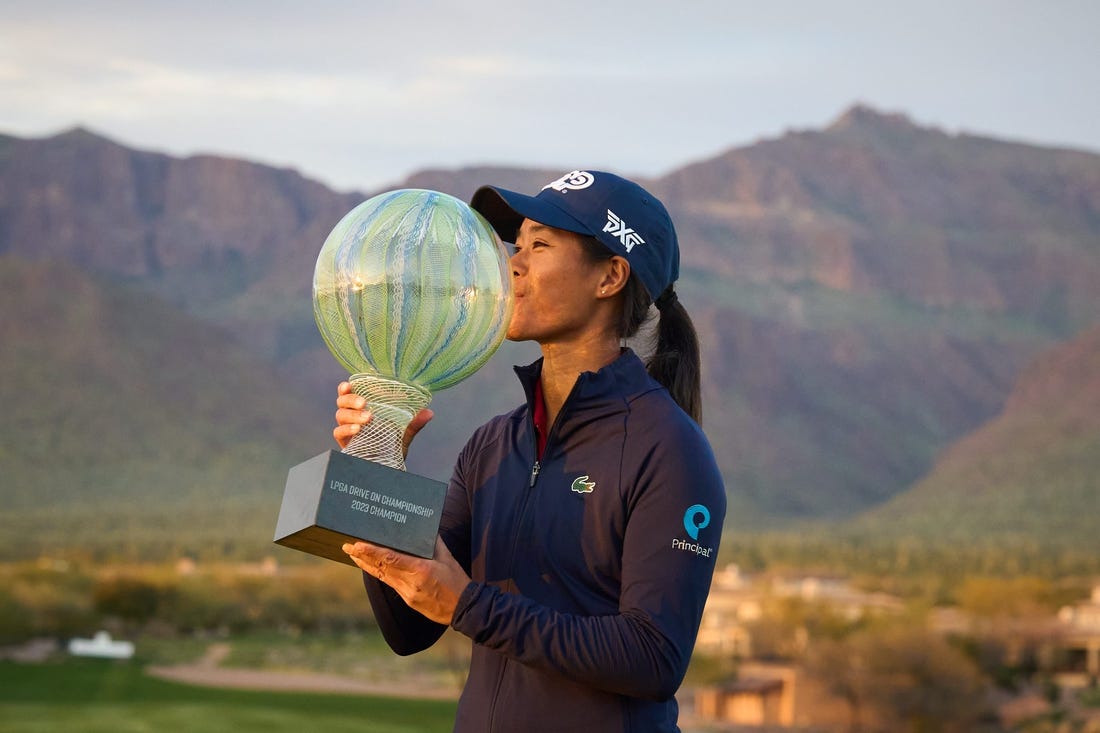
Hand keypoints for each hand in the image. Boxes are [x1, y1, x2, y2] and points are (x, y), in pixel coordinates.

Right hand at [333, 381, 432, 455]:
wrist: (387, 469)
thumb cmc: (391, 447)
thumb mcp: (404, 435)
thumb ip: (413, 424)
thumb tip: (429, 412)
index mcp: (362, 409)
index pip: (349, 394)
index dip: (345, 388)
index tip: (349, 384)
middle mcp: (352, 417)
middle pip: (342, 402)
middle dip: (351, 400)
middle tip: (364, 403)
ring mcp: (347, 430)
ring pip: (340, 415)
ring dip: (352, 415)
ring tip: (368, 418)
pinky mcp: (345, 443)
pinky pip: (339, 433)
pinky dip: (347, 429)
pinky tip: (358, 430)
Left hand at [343, 536, 468, 625]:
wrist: (464, 609)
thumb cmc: (458, 581)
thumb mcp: (448, 558)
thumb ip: (434, 543)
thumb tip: (424, 528)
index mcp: (421, 570)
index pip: (390, 559)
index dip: (371, 552)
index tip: (357, 545)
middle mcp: (410, 583)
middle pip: (380, 568)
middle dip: (362, 557)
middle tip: (346, 546)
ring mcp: (408, 594)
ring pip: (382, 577)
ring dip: (367, 566)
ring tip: (354, 556)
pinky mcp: (408, 600)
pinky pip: (390, 584)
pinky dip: (380, 574)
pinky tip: (373, 568)